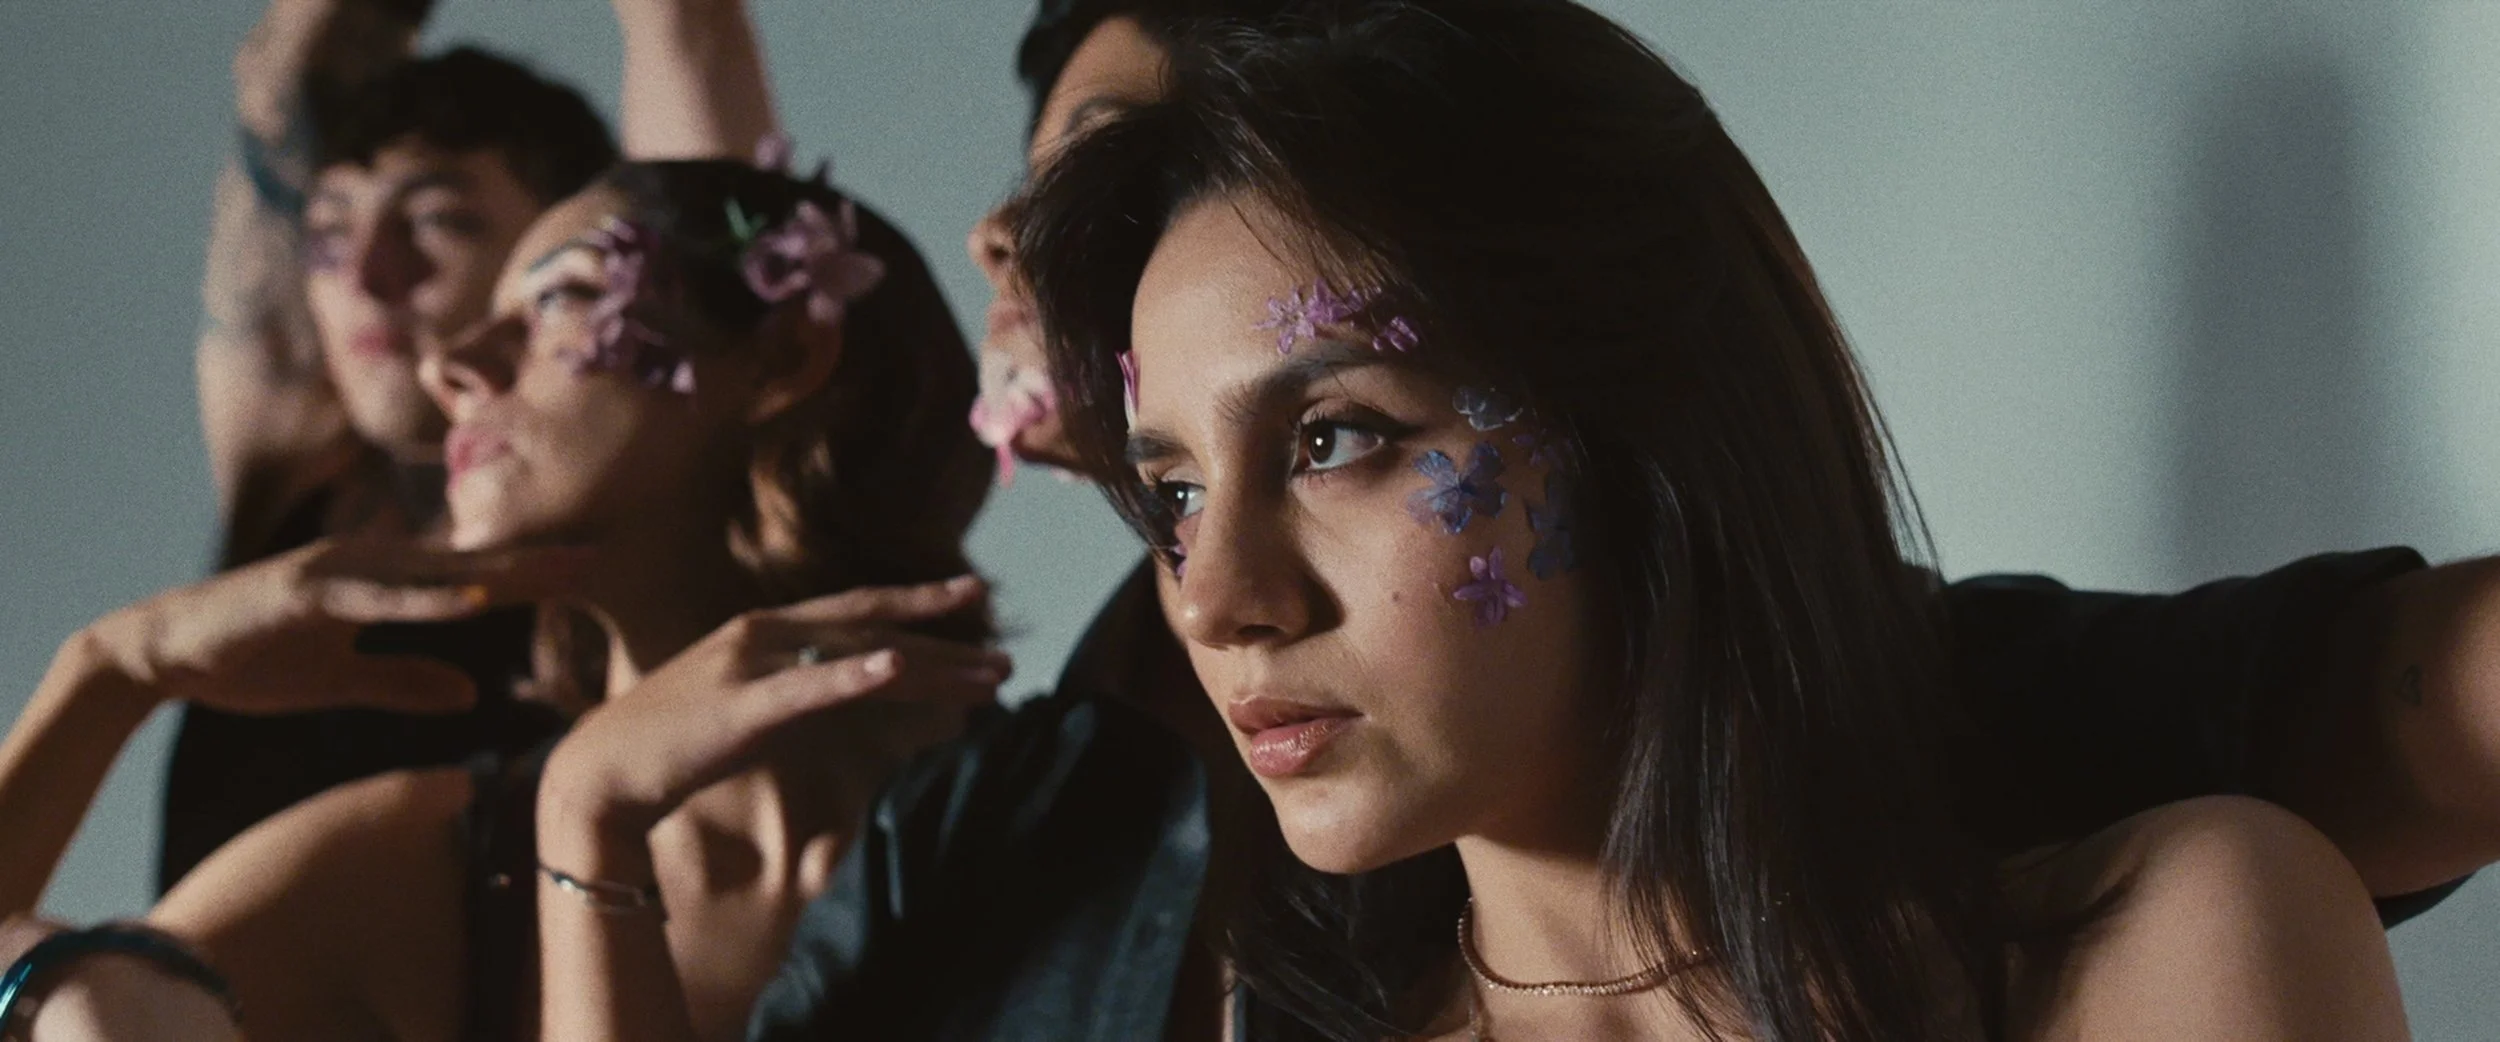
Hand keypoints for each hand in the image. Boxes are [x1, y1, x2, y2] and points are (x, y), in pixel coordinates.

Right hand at [94, 537, 589, 716]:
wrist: (163, 653)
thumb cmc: (252, 660)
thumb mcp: (342, 683)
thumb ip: (405, 682)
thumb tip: (471, 693)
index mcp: (382, 582)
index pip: (474, 579)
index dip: (533, 576)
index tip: (593, 573)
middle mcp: (370, 564)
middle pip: (471, 566)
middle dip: (538, 562)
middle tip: (605, 557)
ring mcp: (340, 571)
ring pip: (437, 572)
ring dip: (502, 573)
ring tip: (563, 571)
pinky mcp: (308, 590)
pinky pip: (382, 597)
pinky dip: (432, 599)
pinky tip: (478, 601)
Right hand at [539, 576, 1008, 844]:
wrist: (600, 770)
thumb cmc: (670, 743)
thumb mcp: (742, 704)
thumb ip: (792, 690)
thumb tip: (844, 692)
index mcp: (765, 630)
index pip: (858, 610)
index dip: (918, 603)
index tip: (974, 597)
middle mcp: (765, 633)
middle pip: (875, 630)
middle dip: (946, 644)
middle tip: (1005, 657)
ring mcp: (754, 664)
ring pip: (861, 656)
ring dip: (931, 665)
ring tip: (986, 675)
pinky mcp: (743, 704)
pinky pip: (810, 685)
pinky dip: (855, 674)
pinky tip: (898, 667)